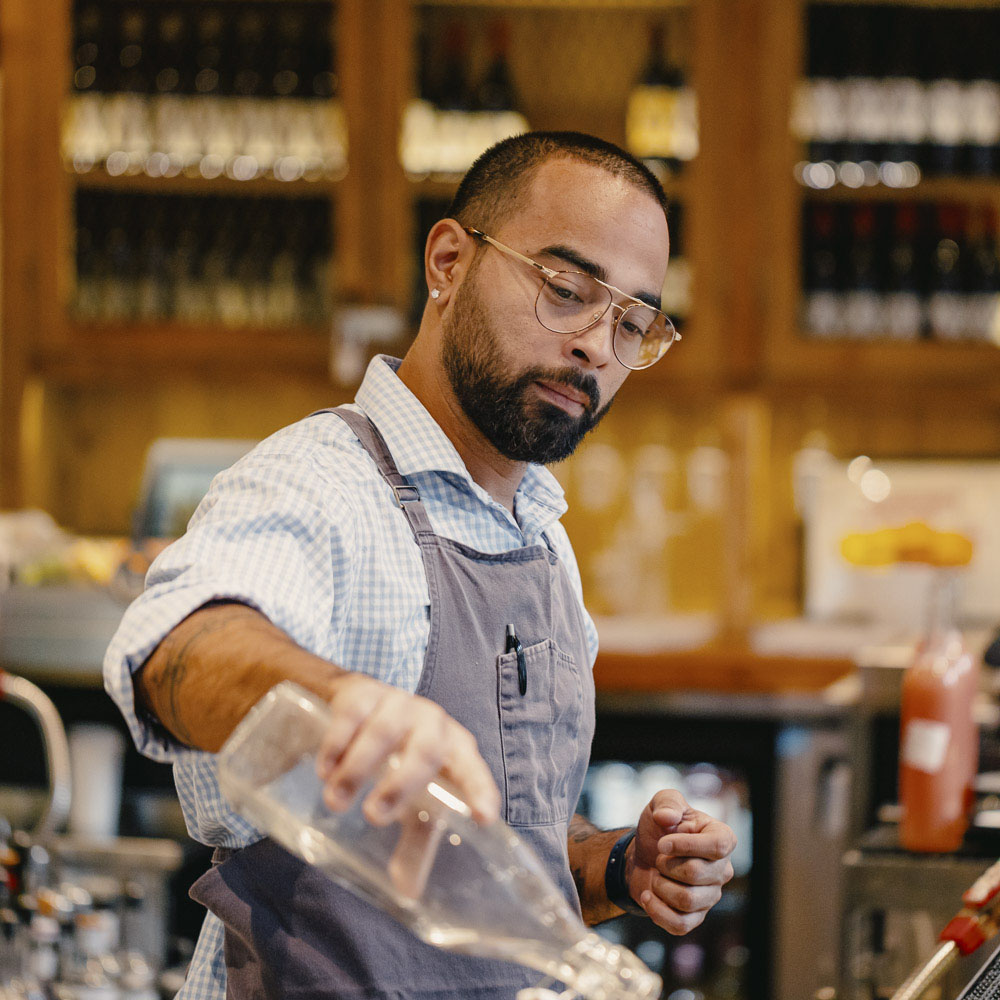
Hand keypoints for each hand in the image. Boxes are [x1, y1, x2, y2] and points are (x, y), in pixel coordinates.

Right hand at [315, 673, 499, 825]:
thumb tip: (408, 894)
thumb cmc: (398, 761)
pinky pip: (352, 712)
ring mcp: (397, 703)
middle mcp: (432, 723)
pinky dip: (337, 742)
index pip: (474, 769)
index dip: (480, 791)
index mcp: (455, 750)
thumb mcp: (411, 800)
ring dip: (358, 767)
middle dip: (402, 784)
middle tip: (374, 817)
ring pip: (384, 731)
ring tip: (336, 800)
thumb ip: (414, 842)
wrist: (359, 705)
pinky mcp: (363, 691)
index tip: (483, 818)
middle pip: (427, 749)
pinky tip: (324, 768)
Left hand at [627, 789, 735, 934]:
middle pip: (696, 874)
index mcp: (721, 837)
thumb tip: (667, 817)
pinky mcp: (696, 917)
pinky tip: (647, 896)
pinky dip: (657, 911)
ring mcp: (711, 896)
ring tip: (656, 875)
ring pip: (687, 900)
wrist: (642, 855)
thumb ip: (666, 802)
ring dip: (660, 886)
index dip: (686, 845)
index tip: (662, 843)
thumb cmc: (658, 828)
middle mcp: (722, 869)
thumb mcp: (660, 804)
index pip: (718, 846)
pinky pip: (680, 925)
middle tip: (658, 858)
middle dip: (665, 864)